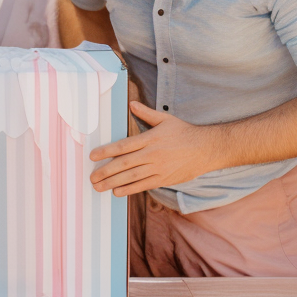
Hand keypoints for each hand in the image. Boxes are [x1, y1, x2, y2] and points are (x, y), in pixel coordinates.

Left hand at [89, 103, 217, 196]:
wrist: (206, 149)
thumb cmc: (184, 132)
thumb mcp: (165, 119)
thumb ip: (146, 113)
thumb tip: (132, 104)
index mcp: (150, 139)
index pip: (123, 146)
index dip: (106, 151)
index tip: (93, 155)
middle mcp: (152, 155)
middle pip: (124, 164)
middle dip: (105, 171)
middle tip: (91, 176)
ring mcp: (158, 169)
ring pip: (131, 177)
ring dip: (113, 183)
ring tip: (98, 186)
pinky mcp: (163, 179)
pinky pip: (143, 185)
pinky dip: (129, 189)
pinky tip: (117, 192)